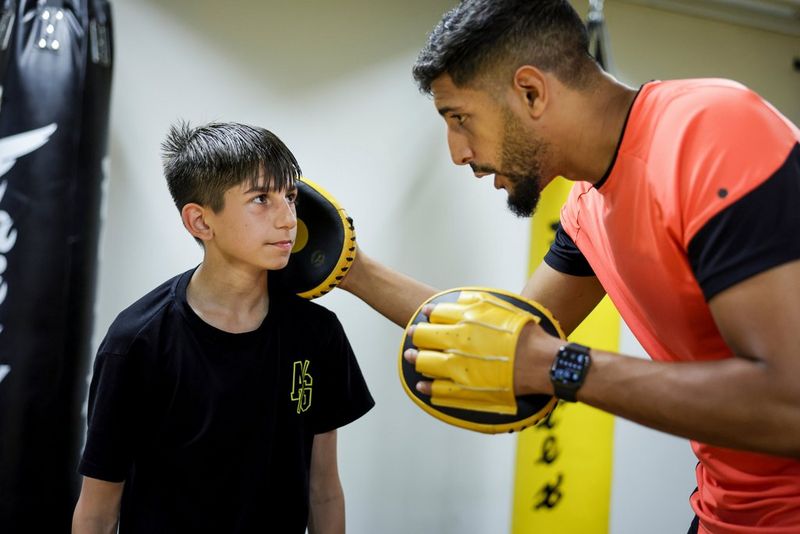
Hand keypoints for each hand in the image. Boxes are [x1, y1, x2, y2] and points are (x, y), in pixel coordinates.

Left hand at [402, 290, 539, 414]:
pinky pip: (438, 389)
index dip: (428, 314)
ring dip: (416, 359)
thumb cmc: (528, 335)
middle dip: (416, 335)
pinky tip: (422, 385)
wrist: (543, 364)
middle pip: (424, 337)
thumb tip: (459, 299)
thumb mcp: (504, 309)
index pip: (437, 315)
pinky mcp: (464, 390)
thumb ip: (478, 303)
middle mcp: (457, 343)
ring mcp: (458, 368)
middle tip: (411, 335)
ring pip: (426, 363)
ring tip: (411, 357)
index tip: (424, 314)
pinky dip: (427, 387)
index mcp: (466, 321)